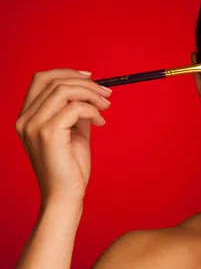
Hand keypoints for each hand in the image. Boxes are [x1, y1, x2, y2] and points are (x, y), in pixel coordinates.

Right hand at [15, 69, 111, 205]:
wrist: (65, 195)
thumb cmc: (70, 167)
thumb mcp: (74, 131)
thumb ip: (77, 111)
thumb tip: (92, 92)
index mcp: (27, 117)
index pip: (41, 79)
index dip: (67, 72)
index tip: (91, 77)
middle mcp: (25, 119)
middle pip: (54, 80)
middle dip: (86, 83)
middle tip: (107, 94)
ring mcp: (34, 125)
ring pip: (65, 90)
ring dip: (91, 94)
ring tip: (106, 107)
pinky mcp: (48, 133)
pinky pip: (75, 107)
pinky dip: (92, 110)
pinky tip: (100, 122)